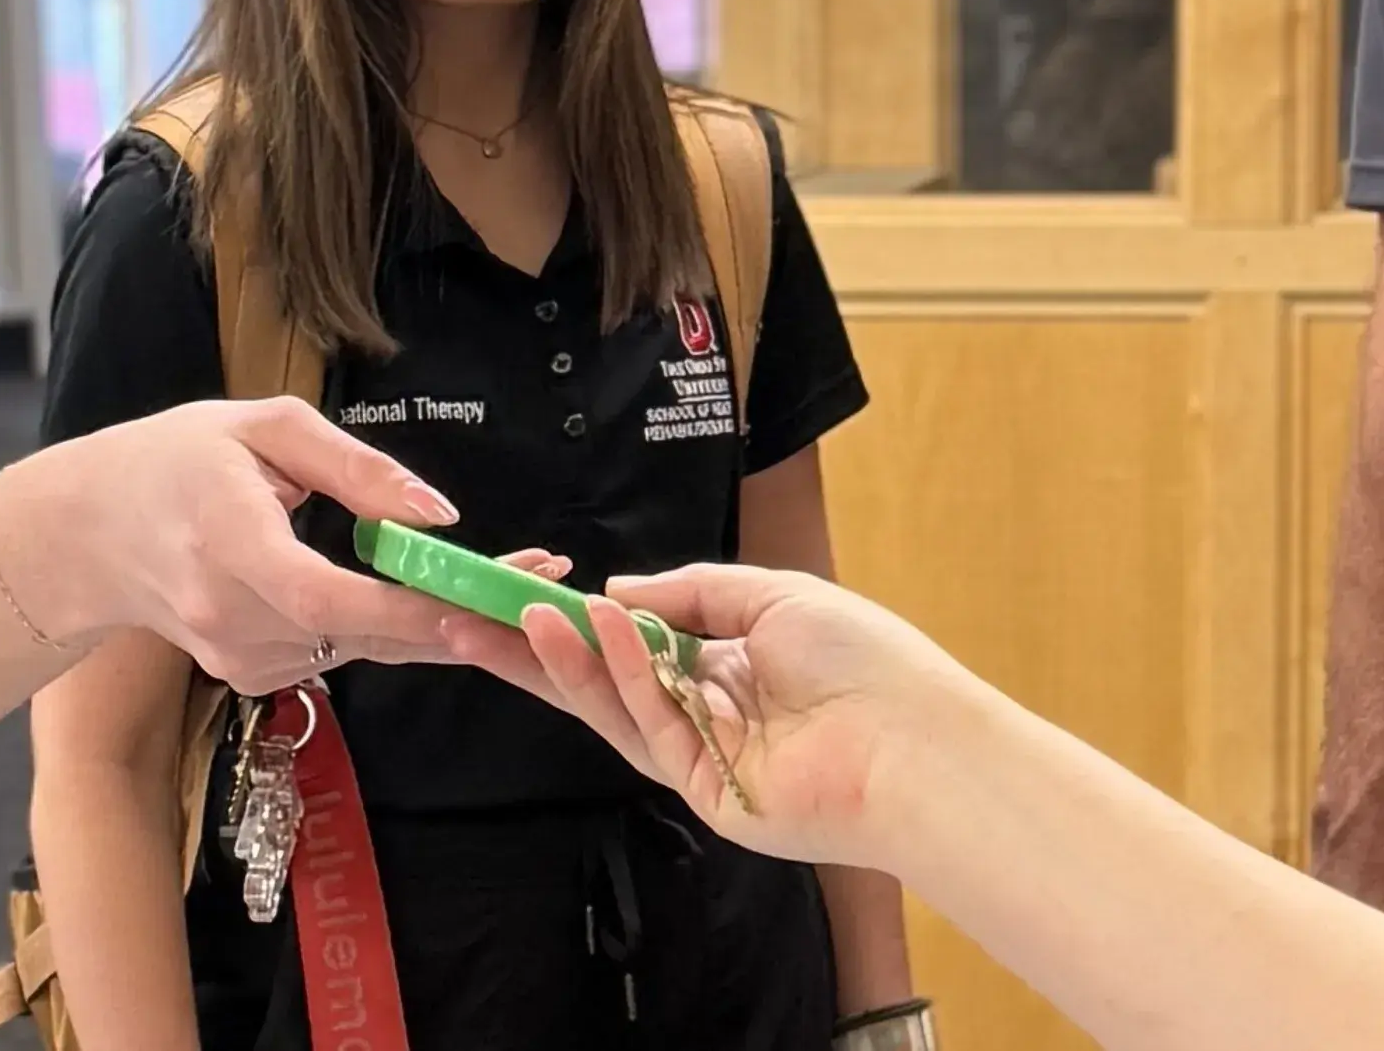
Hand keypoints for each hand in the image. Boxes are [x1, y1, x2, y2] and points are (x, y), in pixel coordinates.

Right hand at [0, 396, 470, 689]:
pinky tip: (416, 596)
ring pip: (359, 649)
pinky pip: (336, 655)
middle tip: (542, 581)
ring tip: (501, 576)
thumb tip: (439, 514)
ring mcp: (236, 657)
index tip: (476, 604)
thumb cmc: (178, 459)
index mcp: (229, 541)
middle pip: (360, 635)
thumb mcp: (265, 428)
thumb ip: (356, 468)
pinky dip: (383, 630)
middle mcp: (231, 614)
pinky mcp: (247, 677)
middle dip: (458, 615)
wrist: (91, 531)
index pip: (323, 596)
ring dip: (433, 621)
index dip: (403, 610)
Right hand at [446, 562, 976, 870]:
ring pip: (615, 708)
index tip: (526, 591)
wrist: (914, 742)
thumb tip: (617, 591)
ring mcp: (704, 757)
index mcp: (732, 665)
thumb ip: (691, 592)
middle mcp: (710, 712)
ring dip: (567, 660)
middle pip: (608, 682)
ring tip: (519, 615)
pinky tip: (594, 629)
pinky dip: (618, 676)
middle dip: (541, 653)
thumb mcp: (772, 596)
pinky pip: (647, 728)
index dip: (585, 621)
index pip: (640, 643)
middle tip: (469, 621)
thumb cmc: (864, 660)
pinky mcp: (702, 793)